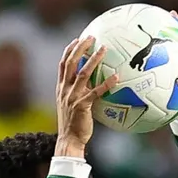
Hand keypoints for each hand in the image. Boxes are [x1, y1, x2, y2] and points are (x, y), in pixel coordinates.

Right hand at [55, 36, 118, 154]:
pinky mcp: (82, 105)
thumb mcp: (71, 104)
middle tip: (91, 38)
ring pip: (83, 73)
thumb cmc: (73, 123)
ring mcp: (72, 97)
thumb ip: (79, 92)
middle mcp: (64, 90)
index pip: (63, 64)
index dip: (69, 50)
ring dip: (94, 59)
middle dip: (80, 48)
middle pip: (71, 63)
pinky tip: (116, 77)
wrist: (69, 139)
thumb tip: (93, 84)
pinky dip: (106, 83)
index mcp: (61, 88)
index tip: (77, 40)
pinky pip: (96, 91)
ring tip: (104, 49)